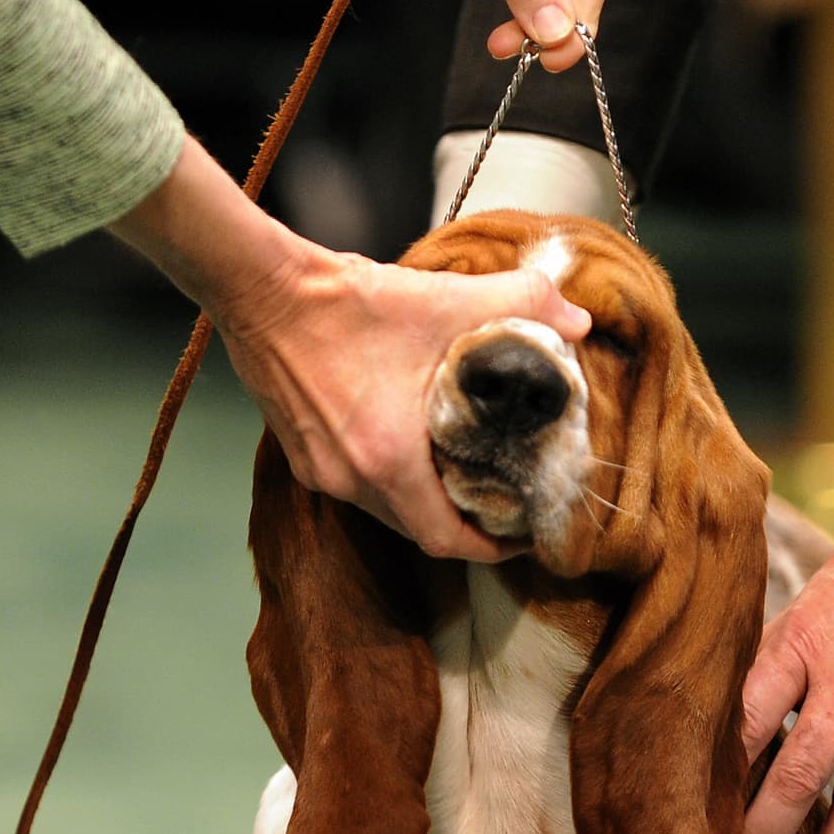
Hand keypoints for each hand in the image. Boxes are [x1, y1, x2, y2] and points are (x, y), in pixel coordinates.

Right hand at [110, 136, 591, 559]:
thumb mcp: (444, 299)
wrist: (259, 286)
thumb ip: (520, 305)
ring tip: (462, 479)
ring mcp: (319, 471)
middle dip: (461, 527)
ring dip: (424, 503)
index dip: (489, 547)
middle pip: (418, 531)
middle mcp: (350, 480)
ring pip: (387, 511)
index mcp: (388, 460)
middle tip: (501, 506)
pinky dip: (390, 480)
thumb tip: (575, 321)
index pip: (446, 540)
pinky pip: (357, 486)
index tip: (520, 535)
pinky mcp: (300, 454)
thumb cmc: (346, 300)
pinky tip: (410, 449)